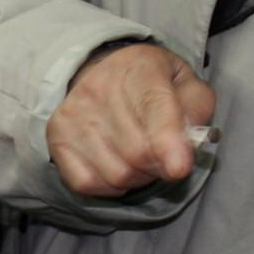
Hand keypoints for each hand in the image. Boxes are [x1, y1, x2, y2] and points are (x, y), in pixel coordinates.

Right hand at [46, 43, 215, 198]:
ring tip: (140, 157)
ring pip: (117, 174)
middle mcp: (100, 87)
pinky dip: (110, 185)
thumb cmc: (153, 85)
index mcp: (141, 67)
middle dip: (161, 166)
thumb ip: (197, 109)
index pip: (154, 107)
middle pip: (138, 152)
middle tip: (165, 156)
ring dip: (138, 177)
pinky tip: (116, 163)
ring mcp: (73, 113)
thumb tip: (189, 142)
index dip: (168, 141)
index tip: (179, 168)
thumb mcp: (186, 83)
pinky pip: (90, 184)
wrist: (101, 71)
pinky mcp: (56, 137)